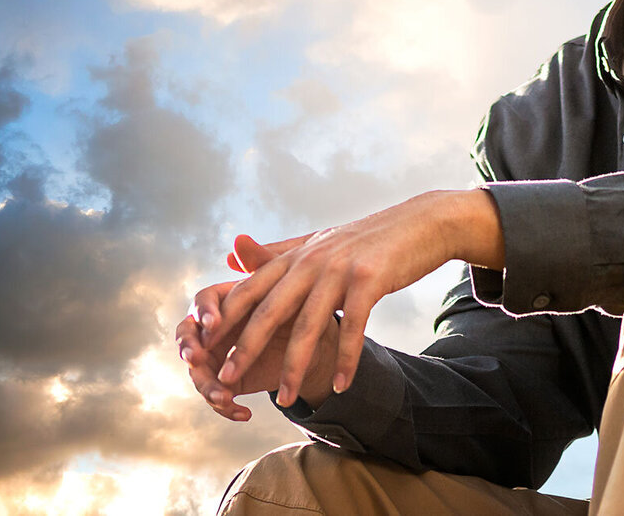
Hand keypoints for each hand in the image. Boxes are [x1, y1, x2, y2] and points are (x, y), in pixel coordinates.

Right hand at [176, 235, 334, 418]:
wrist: (318, 334)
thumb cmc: (302, 300)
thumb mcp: (288, 282)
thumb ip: (261, 263)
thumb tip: (238, 240)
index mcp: (224, 300)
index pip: (201, 302)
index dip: (204, 314)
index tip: (214, 325)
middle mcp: (214, 329)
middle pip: (187, 338)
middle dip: (189, 350)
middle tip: (197, 359)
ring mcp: (218, 356)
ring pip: (198, 373)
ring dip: (206, 386)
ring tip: (223, 396)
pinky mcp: (228, 380)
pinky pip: (217, 398)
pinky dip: (226, 408)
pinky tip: (244, 413)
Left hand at [200, 189, 502, 407]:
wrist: (420, 224)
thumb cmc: (366, 240)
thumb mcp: (318, 242)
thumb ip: (275, 252)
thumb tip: (230, 252)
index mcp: (296, 254)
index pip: (250, 290)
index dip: (225, 320)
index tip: (202, 350)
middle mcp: (313, 260)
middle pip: (271, 311)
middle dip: (246, 348)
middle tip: (225, 380)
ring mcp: (341, 270)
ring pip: (310, 327)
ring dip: (294, 368)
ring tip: (283, 400)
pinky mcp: (370, 281)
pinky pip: (353, 329)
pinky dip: (346, 361)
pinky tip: (340, 387)